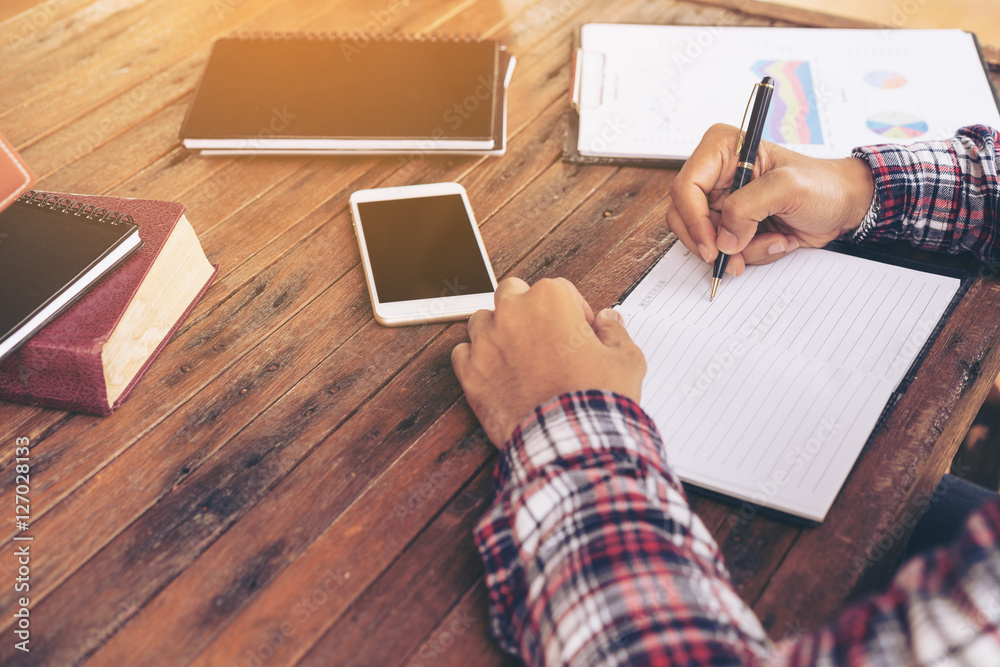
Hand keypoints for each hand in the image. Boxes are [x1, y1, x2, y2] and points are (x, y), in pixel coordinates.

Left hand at [451, 277, 645, 446]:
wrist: (570, 441)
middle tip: (544, 336)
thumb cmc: (596, 398)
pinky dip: (475, 361)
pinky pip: (462, 354)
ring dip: (496, 331)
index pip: (559, 290)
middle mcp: (513, 312)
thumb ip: (615, 331)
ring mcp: (487, 342)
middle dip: (527, 308)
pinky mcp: (470, 372)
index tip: (579, 333)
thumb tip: (608, 320)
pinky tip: (496, 374)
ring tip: (517, 355)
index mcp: (550, 299)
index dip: (572, 312)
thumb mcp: (626, 359)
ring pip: (481, 320)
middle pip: (512, 292)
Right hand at [665, 123, 875, 274]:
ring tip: (774, 241)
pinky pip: (722, 249)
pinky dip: (748, 254)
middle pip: (684, 216)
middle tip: (735, 259)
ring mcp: (722, 201)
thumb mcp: (788, 188)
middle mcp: (716, 174)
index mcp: (722, 149)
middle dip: (713, 242)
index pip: (686, 187)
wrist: (844, 205)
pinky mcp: (732, 223)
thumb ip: (748, 209)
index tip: (713, 247)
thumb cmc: (823, 185)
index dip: (693, 220)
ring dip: (739, 250)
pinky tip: (775, 240)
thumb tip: (723, 240)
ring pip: (704, 238)